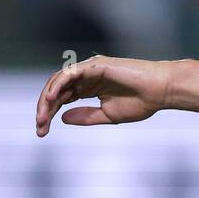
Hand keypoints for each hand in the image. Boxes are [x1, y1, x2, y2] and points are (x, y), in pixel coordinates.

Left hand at [35, 56, 174, 136]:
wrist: (159, 91)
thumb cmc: (140, 102)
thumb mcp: (107, 115)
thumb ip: (85, 116)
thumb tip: (62, 118)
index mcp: (88, 88)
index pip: (61, 99)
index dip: (49, 114)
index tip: (41, 132)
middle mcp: (85, 77)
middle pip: (56, 91)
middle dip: (44, 109)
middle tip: (39, 128)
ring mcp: (89, 69)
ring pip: (59, 81)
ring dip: (47, 99)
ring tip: (42, 116)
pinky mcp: (95, 65)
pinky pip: (70, 73)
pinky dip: (58, 85)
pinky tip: (50, 100)